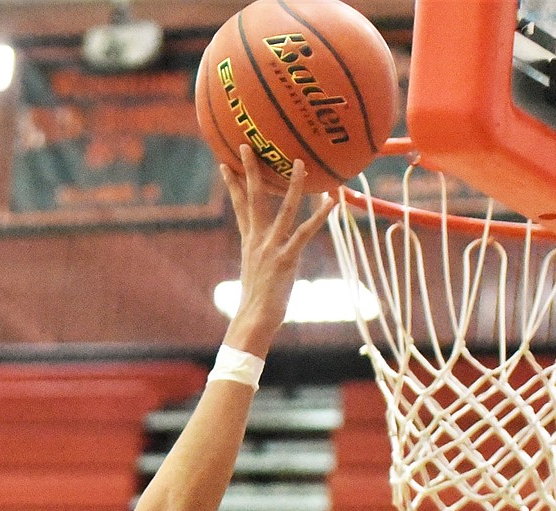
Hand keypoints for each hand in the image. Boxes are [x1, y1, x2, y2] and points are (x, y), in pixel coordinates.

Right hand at [221, 150, 331, 353]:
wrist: (254, 320)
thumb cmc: (256, 302)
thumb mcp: (254, 273)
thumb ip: (260, 258)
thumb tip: (265, 259)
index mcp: (249, 242)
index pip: (238, 206)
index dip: (232, 184)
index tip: (226, 164)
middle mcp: (257, 240)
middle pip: (252, 198)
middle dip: (250, 170)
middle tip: (247, 145)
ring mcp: (271, 248)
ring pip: (283, 210)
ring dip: (292, 185)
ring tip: (299, 163)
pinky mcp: (286, 259)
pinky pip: (305, 233)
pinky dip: (319, 217)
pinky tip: (330, 202)